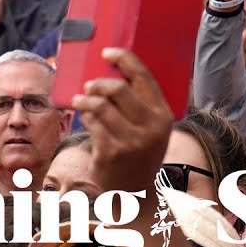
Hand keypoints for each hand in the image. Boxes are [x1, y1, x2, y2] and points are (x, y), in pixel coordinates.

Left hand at [75, 48, 173, 193]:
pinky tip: (84, 117)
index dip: (124, 59)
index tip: (107, 52)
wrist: (134, 194)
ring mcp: (130, 142)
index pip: (144, 77)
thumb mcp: (151, 129)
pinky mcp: (110, 153)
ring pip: (100, 107)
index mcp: (164, 116)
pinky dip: (85, 117)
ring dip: (86, 101)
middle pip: (118, 90)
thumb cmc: (140, 154)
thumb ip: (140, 106)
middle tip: (90, 86)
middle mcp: (150, 128)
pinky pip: (91, 124)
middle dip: (98, 84)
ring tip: (81, 101)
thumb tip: (113, 74)